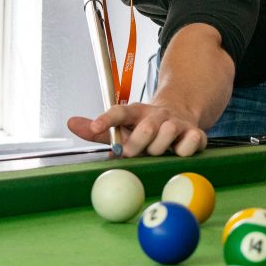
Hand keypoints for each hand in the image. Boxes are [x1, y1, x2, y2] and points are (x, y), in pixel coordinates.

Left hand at [67, 102, 207, 157]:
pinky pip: (189, 143)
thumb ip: (97, 131)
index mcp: (136, 113)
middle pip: (146, 126)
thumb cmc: (145, 129)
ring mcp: (177, 123)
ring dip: (160, 147)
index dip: (106, 119)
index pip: (119, 112)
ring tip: (157, 152)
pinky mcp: (195, 133)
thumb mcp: (122, 129)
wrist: (180, 116)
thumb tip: (70, 123)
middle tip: (131, 153)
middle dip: (137, 143)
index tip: (94, 127)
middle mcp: (156, 115)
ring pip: (168, 133)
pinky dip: (182, 151)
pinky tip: (178, 152)